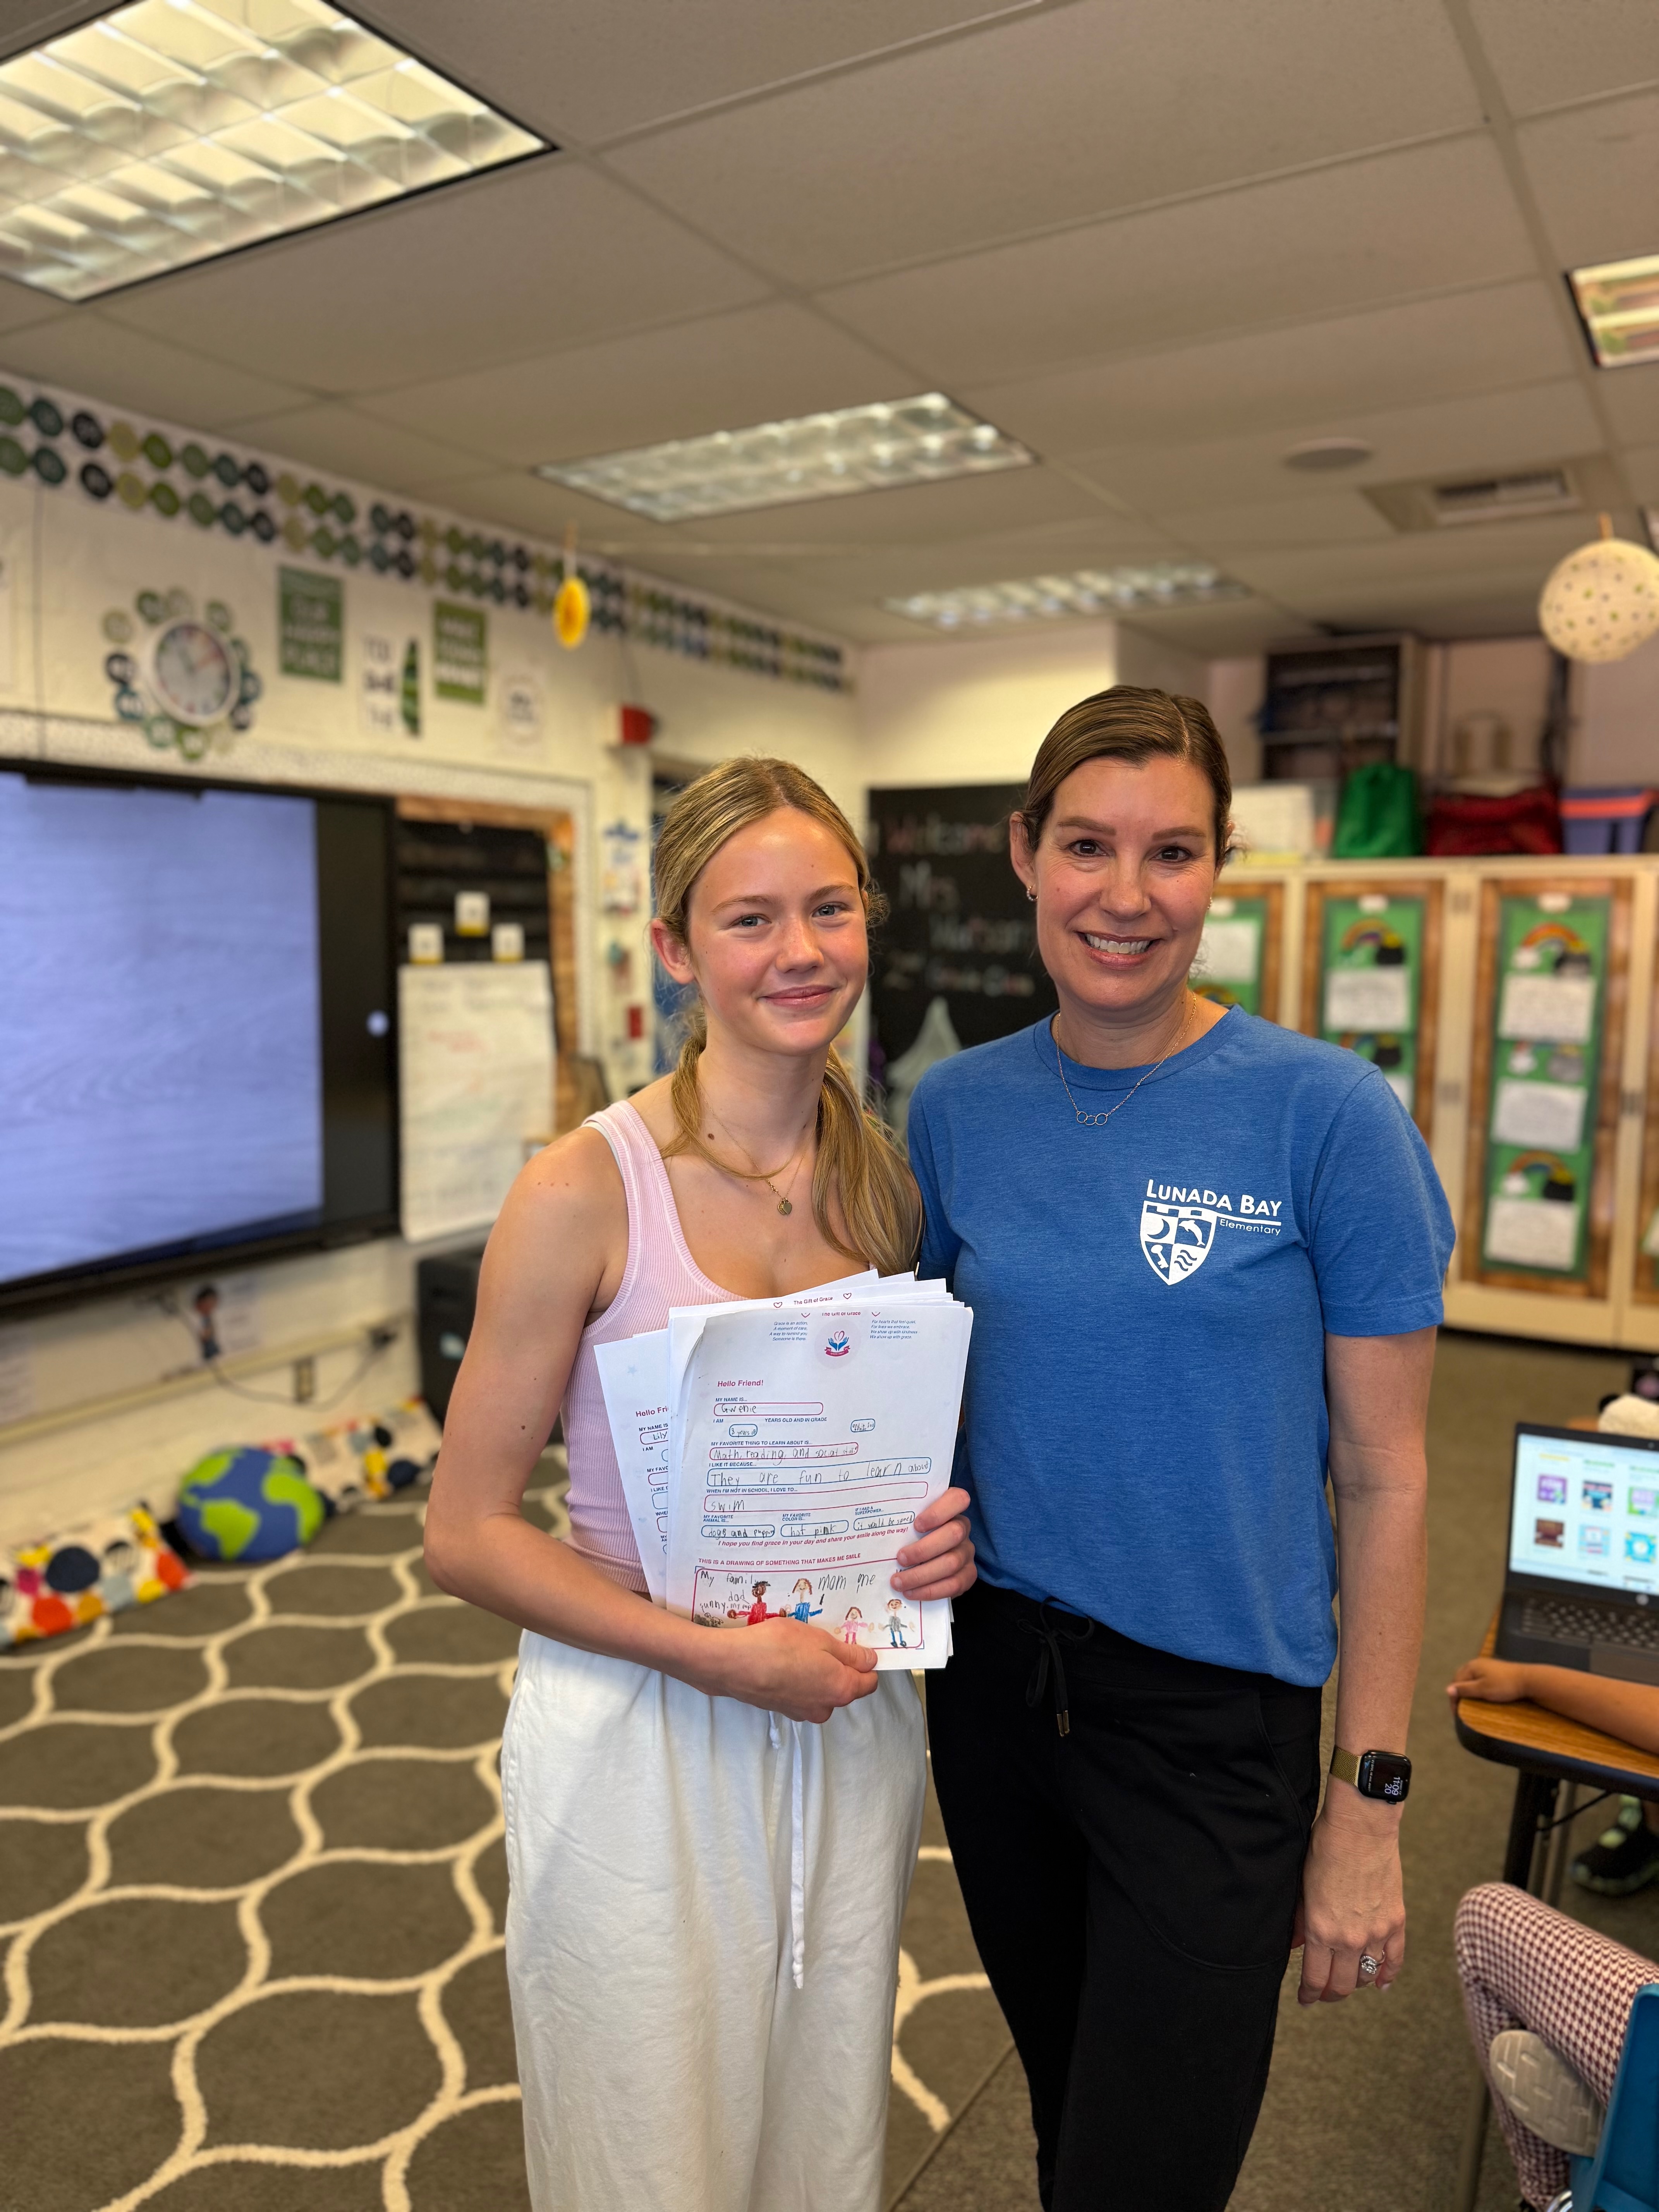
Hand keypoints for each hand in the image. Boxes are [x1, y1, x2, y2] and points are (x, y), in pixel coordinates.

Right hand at [694, 1617, 878, 1723]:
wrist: (733, 1664)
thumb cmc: (779, 1645)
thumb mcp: (820, 1639)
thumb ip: (849, 1653)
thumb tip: (871, 1661)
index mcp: (841, 1689)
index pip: (869, 1681)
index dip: (864, 1661)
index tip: (852, 1643)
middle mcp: (825, 1707)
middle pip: (844, 1686)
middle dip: (838, 1666)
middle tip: (821, 1641)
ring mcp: (802, 1711)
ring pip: (821, 1690)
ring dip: (816, 1673)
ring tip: (798, 1649)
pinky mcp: (782, 1709)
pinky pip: (801, 1693)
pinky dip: (798, 1679)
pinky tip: (783, 1661)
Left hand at [894, 1486, 975, 1601]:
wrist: (927, 1556)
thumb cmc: (911, 1532)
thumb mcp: (907, 1520)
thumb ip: (900, 1517)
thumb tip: (869, 1519)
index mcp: (952, 1507)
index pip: (958, 1499)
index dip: (939, 1512)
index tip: (916, 1525)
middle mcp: (963, 1527)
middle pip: (953, 1534)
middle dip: (923, 1549)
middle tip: (900, 1558)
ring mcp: (967, 1551)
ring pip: (952, 1562)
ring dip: (921, 1575)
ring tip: (898, 1581)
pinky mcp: (968, 1574)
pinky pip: (954, 1584)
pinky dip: (930, 1590)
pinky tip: (911, 1592)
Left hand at [1294, 1789, 1404, 2003]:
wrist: (1360, 1828)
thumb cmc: (1324, 1850)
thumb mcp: (1303, 1888)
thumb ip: (1300, 1922)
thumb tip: (1295, 1946)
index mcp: (1322, 1931)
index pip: (1315, 1979)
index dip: (1308, 1995)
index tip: (1304, 1999)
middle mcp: (1350, 1939)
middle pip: (1342, 1985)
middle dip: (1330, 1994)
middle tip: (1322, 1993)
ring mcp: (1377, 1933)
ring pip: (1368, 1977)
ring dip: (1356, 1983)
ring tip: (1347, 1981)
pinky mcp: (1396, 1922)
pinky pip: (1395, 1960)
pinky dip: (1389, 1976)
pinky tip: (1382, 1983)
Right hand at [1447, 1655, 1529, 1707]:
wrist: (1527, 1679)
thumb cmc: (1503, 1685)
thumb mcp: (1482, 1689)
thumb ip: (1465, 1689)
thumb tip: (1447, 1689)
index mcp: (1471, 1667)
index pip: (1455, 1682)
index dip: (1454, 1697)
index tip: (1456, 1712)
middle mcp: (1476, 1663)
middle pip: (1461, 1678)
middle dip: (1458, 1692)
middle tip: (1460, 1708)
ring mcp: (1485, 1665)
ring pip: (1470, 1678)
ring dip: (1467, 1690)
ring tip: (1468, 1702)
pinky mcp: (1494, 1669)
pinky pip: (1478, 1678)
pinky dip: (1475, 1686)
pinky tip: (1480, 1693)